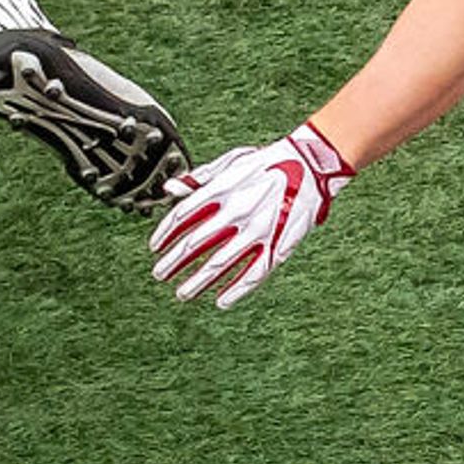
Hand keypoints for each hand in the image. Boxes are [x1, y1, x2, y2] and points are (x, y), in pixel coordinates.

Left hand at [150, 121, 349, 307]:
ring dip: (198, 281)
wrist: (309, 164)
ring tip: (182, 294)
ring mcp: (257, 230)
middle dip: (174, 262)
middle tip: (159, 275)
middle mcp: (236, 211)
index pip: (182, 216)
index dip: (165, 234)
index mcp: (221, 189)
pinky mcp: (279, 244)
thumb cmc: (265, 163)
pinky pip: (254, 273)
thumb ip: (199, 178)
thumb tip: (169, 188)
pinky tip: (220, 301)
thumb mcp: (229, 163)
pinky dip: (236, 290)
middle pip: (195, 243)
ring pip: (220, 263)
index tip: (154, 248)